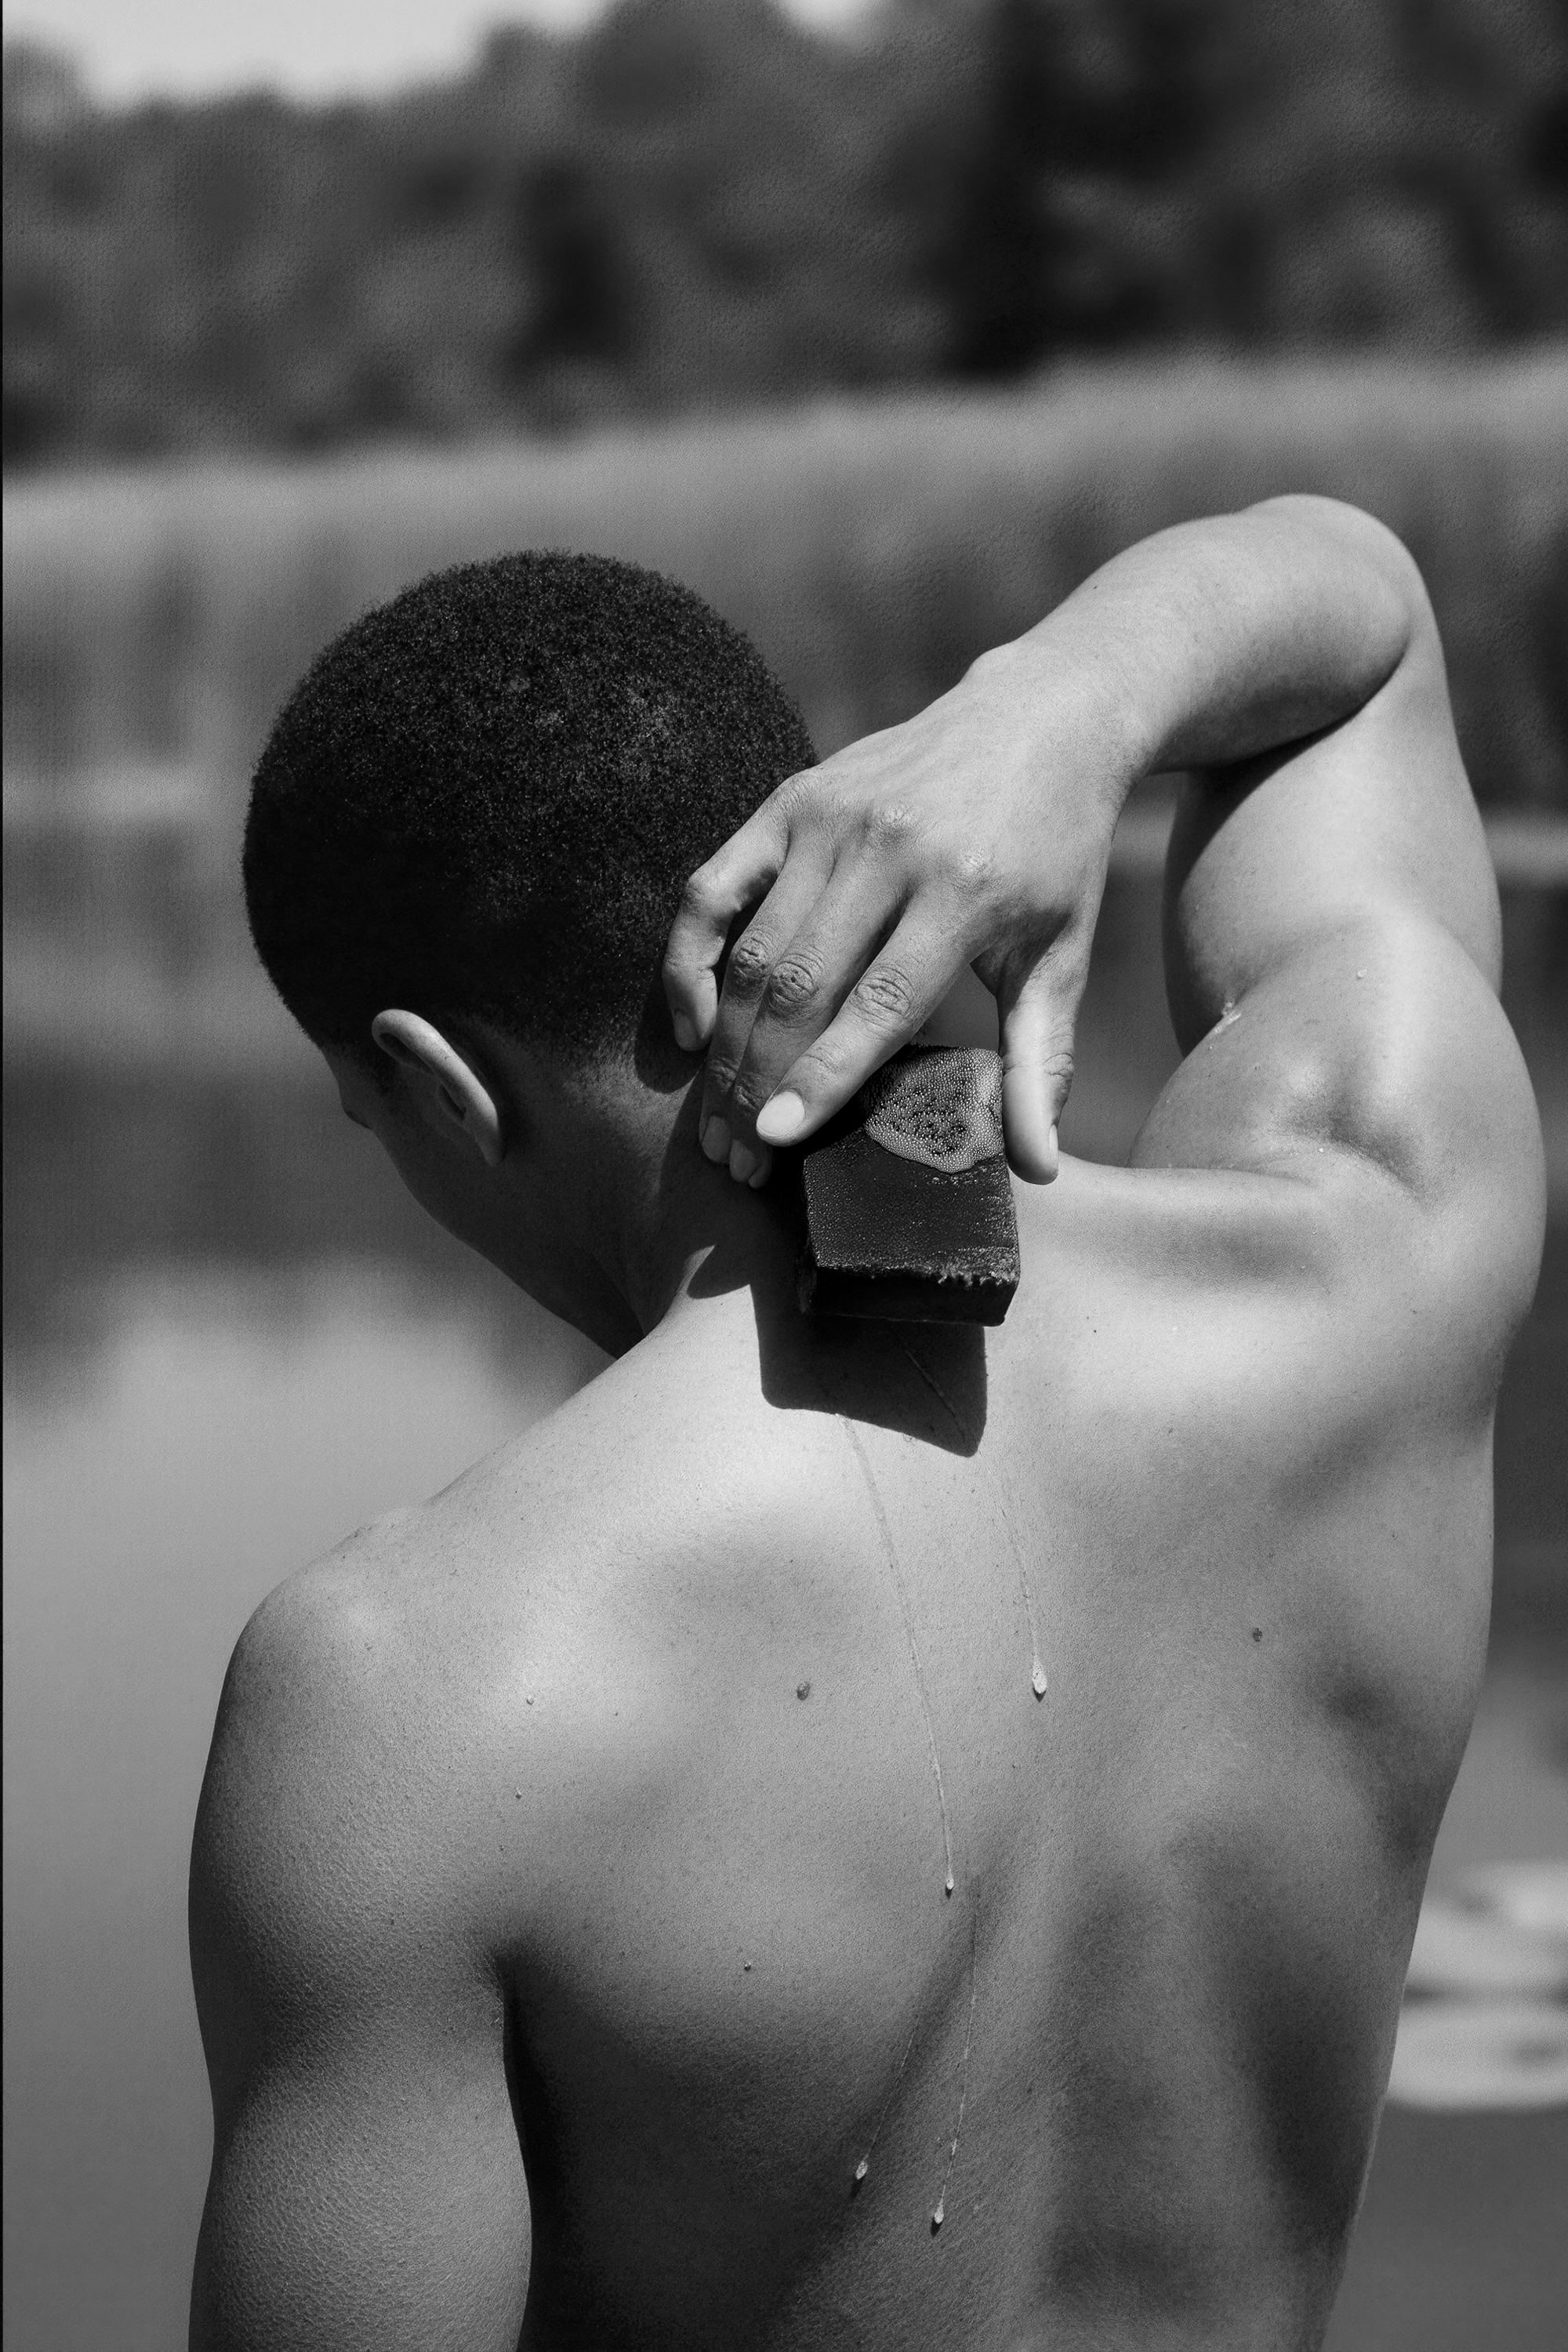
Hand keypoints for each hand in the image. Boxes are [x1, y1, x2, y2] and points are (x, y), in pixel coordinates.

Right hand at [661, 639, 1136, 1185]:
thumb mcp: (1062, 955)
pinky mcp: (790, 798)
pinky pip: (712, 888)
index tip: (775, 1139)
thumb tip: (1038, 1170)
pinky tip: (690, 1027)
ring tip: (714, 1119)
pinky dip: (688, 959)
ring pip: (753, 951)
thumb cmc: (1054, 856)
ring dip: (724, 1044)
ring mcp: (829, 817)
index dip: (820, 1075)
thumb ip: (1039, 1062)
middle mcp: (888, 848)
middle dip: (758, 1081)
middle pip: (800, 985)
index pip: (877, 1003)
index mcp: (964, 891)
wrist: (1038, 719)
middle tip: (736, 1157)